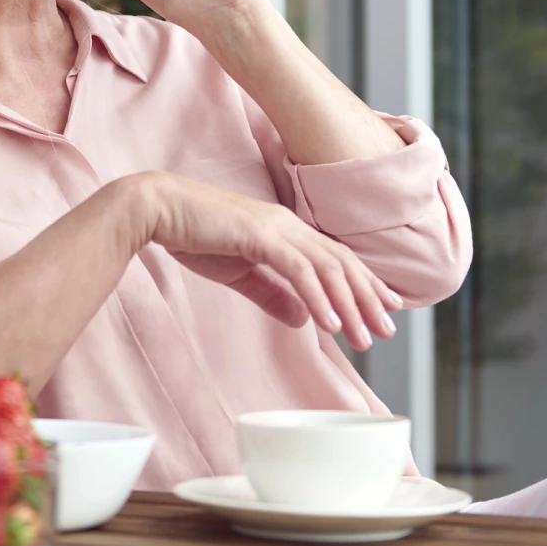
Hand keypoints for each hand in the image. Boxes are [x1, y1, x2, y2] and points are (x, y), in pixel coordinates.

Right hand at [131, 172, 403, 350]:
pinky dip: (318, 297)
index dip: (364, 282)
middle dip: (368, 299)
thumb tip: (303, 318)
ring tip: (364, 336)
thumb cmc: (193, 236)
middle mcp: (288, 225)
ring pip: (327, 268)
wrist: (159, 209)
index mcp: (285, 230)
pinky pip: (298, 270)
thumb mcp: (239, 272)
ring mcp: (276, 228)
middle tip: (387, 330)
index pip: (335, 258)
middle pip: (341, 264)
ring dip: (349, 305)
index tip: (386, 307)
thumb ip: (272, 294)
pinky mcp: (259, 236)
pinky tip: (330, 323)